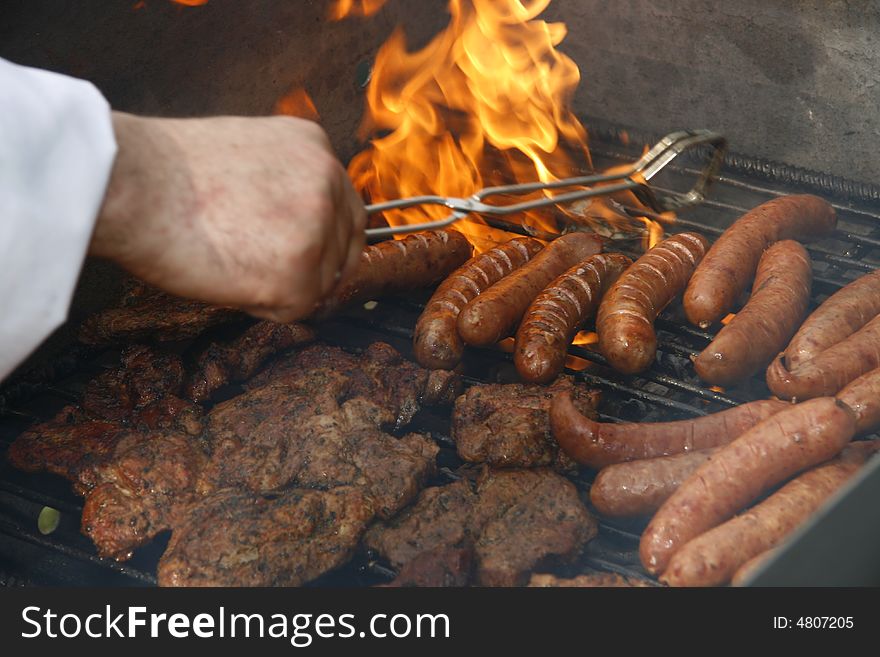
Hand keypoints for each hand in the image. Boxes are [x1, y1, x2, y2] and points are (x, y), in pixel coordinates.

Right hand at [91, 112, 366, 321]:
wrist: (129, 184)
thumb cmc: (164, 172)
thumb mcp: (244, 153)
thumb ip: (283, 182)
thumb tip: (294, 225)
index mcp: (315, 147)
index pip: (346, 209)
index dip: (329, 242)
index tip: (308, 260)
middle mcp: (328, 181)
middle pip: (344, 250)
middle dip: (313, 269)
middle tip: (263, 271)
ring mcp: (319, 228)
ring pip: (321, 283)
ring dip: (280, 285)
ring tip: (229, 259)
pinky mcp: (300, 275)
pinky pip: (295, 310)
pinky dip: (262, 306)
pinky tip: (227, 276)